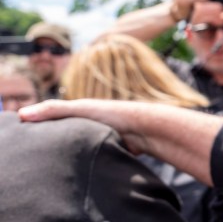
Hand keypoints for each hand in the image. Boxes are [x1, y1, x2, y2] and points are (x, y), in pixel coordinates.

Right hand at [19, 99, 150, 154]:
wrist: (144, 131)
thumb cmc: (114, 114)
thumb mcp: (80, 108)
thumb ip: (53, 110)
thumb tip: (22, 115)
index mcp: (80, 114)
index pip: (52, 121)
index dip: (38, 129)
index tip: (22, 137)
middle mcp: (87, 126)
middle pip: (63, 137)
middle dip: (51, 144)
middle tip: (33, 156)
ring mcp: (97, 140)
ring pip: (74, 150)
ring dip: (67, 155)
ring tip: (51, 164)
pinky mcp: (105, 153)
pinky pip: (87, 160)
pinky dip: (80, 163)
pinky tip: (72, 169)